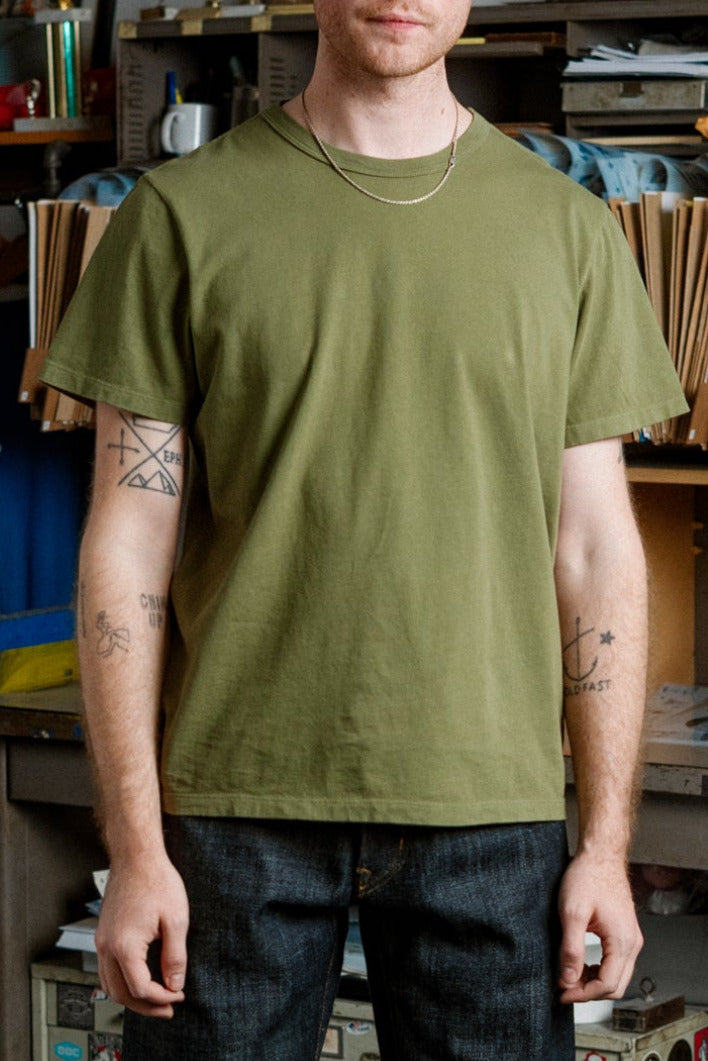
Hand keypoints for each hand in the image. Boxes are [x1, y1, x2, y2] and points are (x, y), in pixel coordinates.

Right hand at [96, 853, 189, 1017]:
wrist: (136, 857)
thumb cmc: (156, 881)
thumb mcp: (176, 920)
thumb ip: (175, 957)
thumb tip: (174, 984)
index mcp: (125, 945)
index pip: (140, 988)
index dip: (162, 997)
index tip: (179, 995)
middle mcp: (107, 947)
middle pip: (121, 993)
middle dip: (146, 1006)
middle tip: (169, 1008)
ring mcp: (102, 941)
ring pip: (109, 985)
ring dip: (132, 998)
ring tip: (156, 999)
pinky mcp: (103, 935)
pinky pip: (106, 970)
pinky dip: (122, 983)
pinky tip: (139, 981)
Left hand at [557, 851, 642, 1003]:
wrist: (601, 855)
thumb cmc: (588, 877)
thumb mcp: (572, 913)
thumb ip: (572, 949)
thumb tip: (569, 979)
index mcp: (622, 941)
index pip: (607, 985)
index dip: (583, 994)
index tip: (562, 992)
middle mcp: (632, 943)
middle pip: (616, 986)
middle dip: (589, 992)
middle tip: (564, 988)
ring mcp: (631, 938)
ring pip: (617, 976)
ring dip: (594, 982)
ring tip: (570, 976)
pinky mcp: (625, 933)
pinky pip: (617, 963)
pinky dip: (599, 970)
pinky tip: (582, 964)